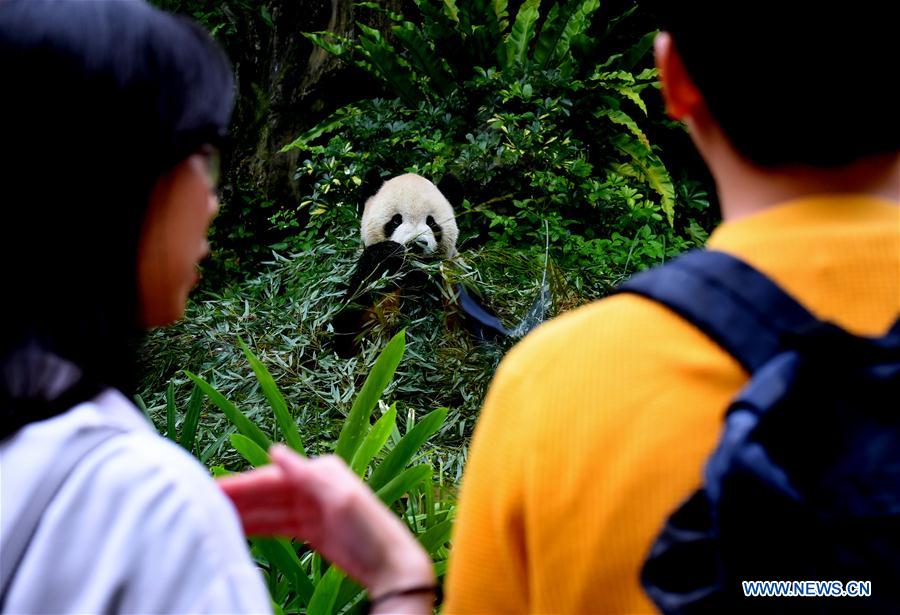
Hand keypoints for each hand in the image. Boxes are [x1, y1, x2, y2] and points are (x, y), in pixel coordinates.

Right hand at [217, 445, 434, 603]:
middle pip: (267, 492)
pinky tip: (237, 528)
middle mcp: (315, 485)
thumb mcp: (340, 498)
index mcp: (321, 472)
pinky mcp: (312, 529)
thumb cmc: (370, 530)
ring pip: (269, 509)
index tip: (213, 488)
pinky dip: (258, 526)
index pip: (272, 477)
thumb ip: (306, 474)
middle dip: (237, 498)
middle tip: (199, 503)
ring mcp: (312, 508)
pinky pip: (278, 524)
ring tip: (210, 518)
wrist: (390, 565)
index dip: (243, 484)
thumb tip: (275, 450)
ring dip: (243, 513)